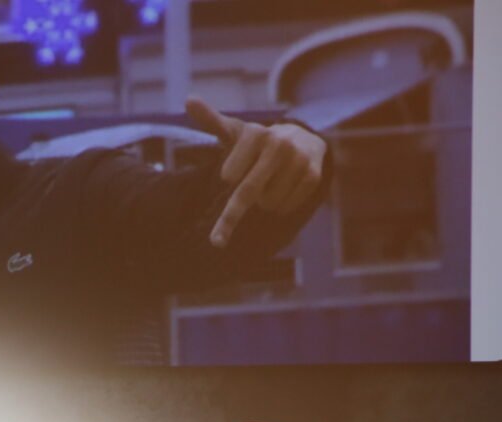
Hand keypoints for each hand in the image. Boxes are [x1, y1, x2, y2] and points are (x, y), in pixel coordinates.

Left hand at [186, 96, 326, 247]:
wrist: (302, 138)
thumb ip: (210, 120)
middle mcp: (278, 143)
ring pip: (267, 204)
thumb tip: (188, 100)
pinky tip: (283, 189)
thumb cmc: (257, 142)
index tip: (228, 177)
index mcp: (255, 133)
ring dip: (262, 203)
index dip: (227, 180)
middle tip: (216, 241)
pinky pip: (286, 207)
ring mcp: (298, 160)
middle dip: (229, 220)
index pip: (229, 176)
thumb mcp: (234, 131)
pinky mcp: (313, 175)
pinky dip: (280, 207)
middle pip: (247, 193)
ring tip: (268, 183)